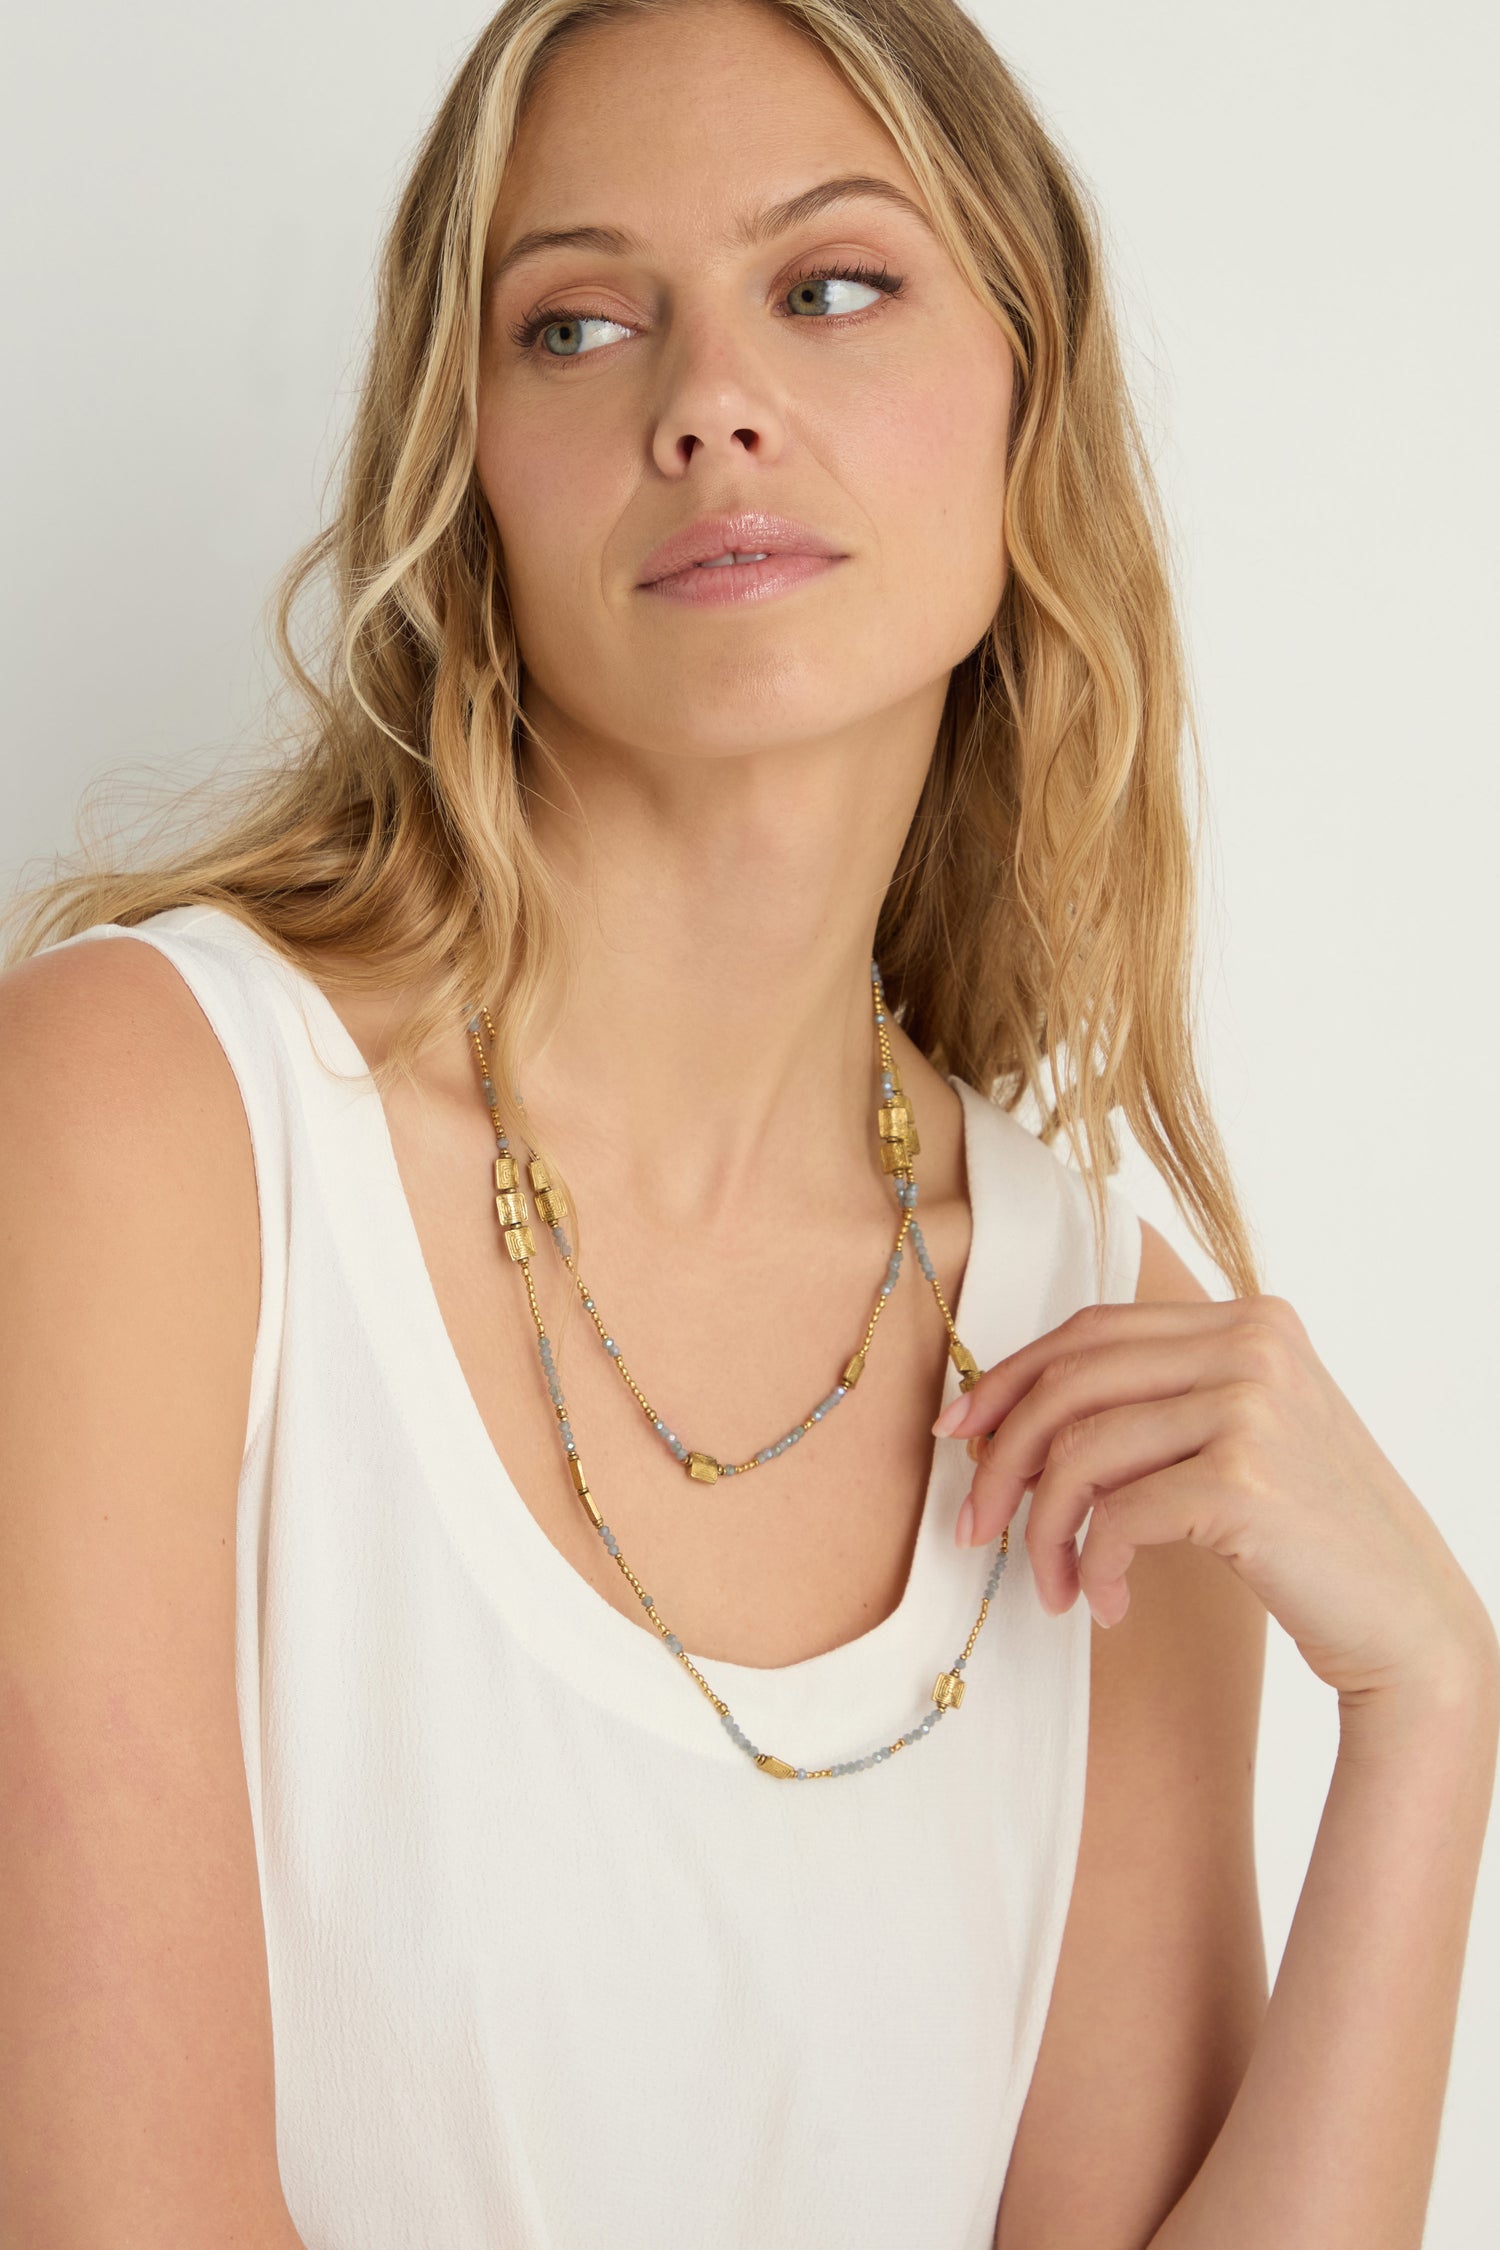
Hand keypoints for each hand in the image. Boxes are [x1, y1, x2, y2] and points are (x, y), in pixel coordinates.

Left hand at [933, 1295, 1495, 1707]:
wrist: (1408, 1620)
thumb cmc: (1309, 1537)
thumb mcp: (1237, 1439)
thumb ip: (1154, 1405)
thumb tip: (1011, 1416)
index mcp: (1248, 1319)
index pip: (1093, 1329)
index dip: (1011, 1378)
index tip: (959, 1430)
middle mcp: (1253, 1343)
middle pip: (1072, 1382)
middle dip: (1002, 1458)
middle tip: (973, 1526)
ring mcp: (1252, 1405)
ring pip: (1082, 1451)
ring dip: (1042, 1530)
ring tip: (1052, 1585)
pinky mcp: (1244, 1478)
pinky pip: (1118, 1515)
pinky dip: (1095, 1565)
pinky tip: (1106, 1604)